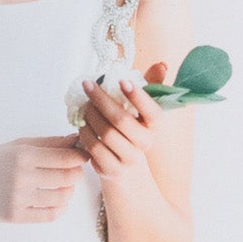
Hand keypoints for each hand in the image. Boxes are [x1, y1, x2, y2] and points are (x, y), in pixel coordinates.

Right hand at [0, 136, 85, 224]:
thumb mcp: (16, 147)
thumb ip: (47, 143)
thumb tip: (75, 138)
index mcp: (22, 156)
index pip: (64, 158)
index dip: (79, 157)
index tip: (83, 156)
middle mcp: (21, 177)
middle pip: (67, 178)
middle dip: (76, 173)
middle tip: (74, 170)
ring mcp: (19, 198)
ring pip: (62, 197)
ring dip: (69, 191)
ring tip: (64, 186)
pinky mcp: (16, 216)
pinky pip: (51, 214)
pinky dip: (60, 208)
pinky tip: (57, 201)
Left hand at [75, 77, 164, 197]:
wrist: (130, 177)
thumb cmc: (134, 136)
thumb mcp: (143, 114)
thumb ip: (151, 88)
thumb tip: (161, 64)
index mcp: (155, 129)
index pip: (153, 113)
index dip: (139, 97)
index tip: (122, 81)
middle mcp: (145, 144)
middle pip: (121, 120)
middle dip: (101, 99)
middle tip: (87, 85)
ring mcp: (129, 159)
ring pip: (105, 134)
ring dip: (90, 115)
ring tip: (83, 104)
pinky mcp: (112, 170)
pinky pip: (94, 149)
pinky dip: (84, 133)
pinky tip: (81, 124)